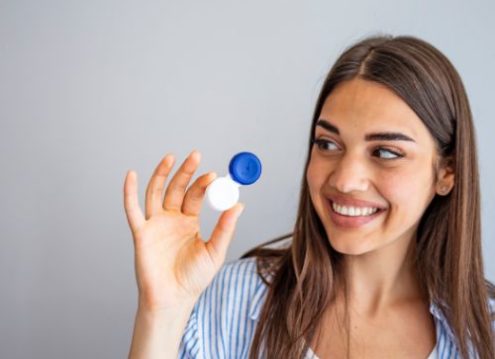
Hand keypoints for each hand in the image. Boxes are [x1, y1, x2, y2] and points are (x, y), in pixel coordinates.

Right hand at [123, 150, 243, 311]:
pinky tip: (132, 175)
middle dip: (185, 172)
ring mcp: (155, 224)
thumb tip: (239, 205)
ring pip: (156, 192)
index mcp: (189, 222)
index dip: (203, 184)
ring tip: (171, 157)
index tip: (214, 175)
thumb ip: (225, 228)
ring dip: (162, 174)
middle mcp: (171, 219)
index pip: (195, 196)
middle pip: (177, 188)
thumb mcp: (215, 251)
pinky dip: (130, 192)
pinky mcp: (141, 233)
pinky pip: (133, 210)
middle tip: (196, 155)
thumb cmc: (194, 278)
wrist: (173, 298)